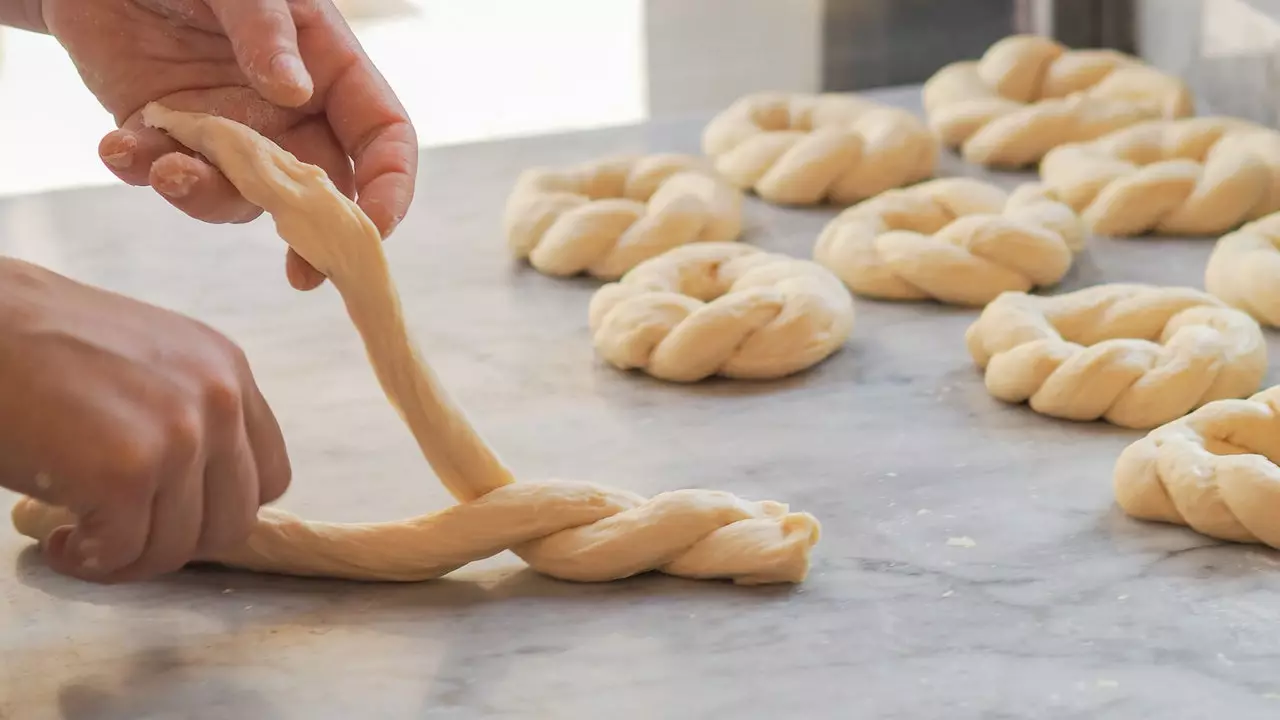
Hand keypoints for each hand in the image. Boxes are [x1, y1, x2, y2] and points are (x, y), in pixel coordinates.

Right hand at [0, 259, 290, 581]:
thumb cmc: (41, 344)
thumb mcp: (150, 360)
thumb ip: (191, 413)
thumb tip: (204, 494)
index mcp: (228, 371)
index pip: (268, 476)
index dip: (218, 508)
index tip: (168, 513)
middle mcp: (218, 401)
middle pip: (234, 521)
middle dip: (176, 542)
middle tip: (123, 535)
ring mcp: (177, 437)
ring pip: (178, 548)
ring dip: (127, 559)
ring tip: (80, 536)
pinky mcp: (125, 473)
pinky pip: (124, 554)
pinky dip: (89, 562)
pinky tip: (60, 539)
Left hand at [41, 0, 417, 289]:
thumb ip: (267, 30)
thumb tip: (294, 92)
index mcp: (329, 70)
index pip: (381, 138)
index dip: (389, 186)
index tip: (373, 228)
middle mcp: (290, 113)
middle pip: (323, 192)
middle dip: (314, 237)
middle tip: (303, 274)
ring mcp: (233, 133)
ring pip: (240, 197)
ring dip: (205, 196)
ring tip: (165, 171)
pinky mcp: (172, 138)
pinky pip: (165, 173)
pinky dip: (139, 168)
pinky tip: (117, 147)